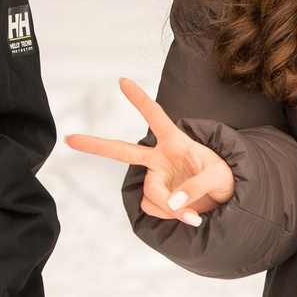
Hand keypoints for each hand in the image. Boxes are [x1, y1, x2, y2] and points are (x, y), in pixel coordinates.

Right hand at [63, 77, 234, 225]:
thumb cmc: (224, 177)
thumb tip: (172, 203)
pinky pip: (155, 209)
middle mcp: (160, 159)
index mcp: (176, 142)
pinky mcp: (157, 199)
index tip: (122, 80)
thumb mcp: (220, 175)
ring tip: (194, 213)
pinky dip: (172, 216)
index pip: (156, 117)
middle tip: (70, 138)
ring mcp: (157, 179)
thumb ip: (197, 185)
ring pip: (150, 195)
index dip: (140, 100)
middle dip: (96, 145)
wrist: (225, 200)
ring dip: (170, 207)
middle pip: (123, 151)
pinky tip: (188, 216)